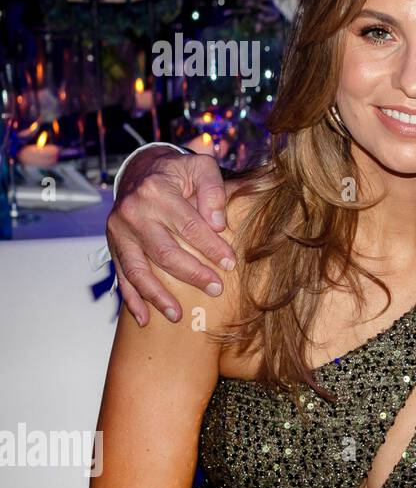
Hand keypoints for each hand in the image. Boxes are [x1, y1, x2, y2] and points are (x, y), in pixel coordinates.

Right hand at [107, 146, 232, 325]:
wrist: (143, 170)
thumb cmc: (179, 172)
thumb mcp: (202, 167)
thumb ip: (214, 190)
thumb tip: (218, 224)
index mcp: (157, 192)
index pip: (189, 226)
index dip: (211, 247)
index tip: (230, 264)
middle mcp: (133, 212)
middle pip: (165, 252)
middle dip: (192, 274)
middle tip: (216, 289)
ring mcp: (119, 231)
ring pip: (138, 270)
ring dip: (158, 296)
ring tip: (177, 315)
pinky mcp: (113, 244)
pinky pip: (122, 276)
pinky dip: (132, 299)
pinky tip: (143, 320)